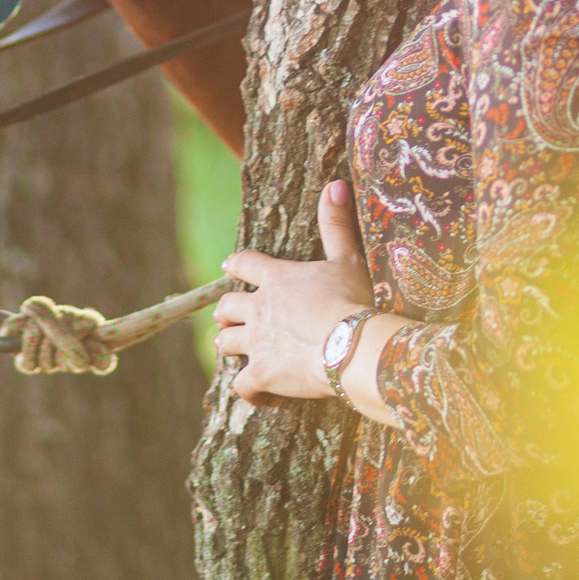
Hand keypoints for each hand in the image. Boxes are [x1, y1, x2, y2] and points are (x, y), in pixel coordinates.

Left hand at [213, 180, 374, 404]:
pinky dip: (249, 390)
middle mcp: (260, 308)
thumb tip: (336, 184)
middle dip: (226, 311)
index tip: (228, 266)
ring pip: (226, 343)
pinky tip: (259, 395)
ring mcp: (257, 342)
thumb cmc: (353, 301)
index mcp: (278, 278)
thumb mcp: (347, 259)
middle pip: (227, 306)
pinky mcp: (261, 374)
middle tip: (228, 316)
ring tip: (233, 349)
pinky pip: (241, 385)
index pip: (245, 263)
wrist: (352, 346)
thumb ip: (336, 224)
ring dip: (228, 344)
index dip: (235, 264)